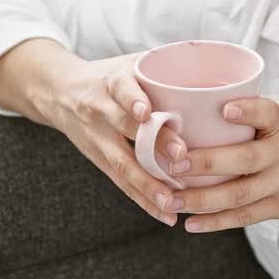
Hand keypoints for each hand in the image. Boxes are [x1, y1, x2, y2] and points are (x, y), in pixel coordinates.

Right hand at [36, 50, 190, 227]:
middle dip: (154, 144)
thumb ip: (165, 67)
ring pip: (124, 165)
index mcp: (112, 82)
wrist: (58, 92)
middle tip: (182, 156)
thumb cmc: (109, 76)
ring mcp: (98, 139)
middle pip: (127, 129)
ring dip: (149, 185)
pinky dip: (144, 201)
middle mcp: (101, 110)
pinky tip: (166, 216)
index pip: (121, 89)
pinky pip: (122, 184)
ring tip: (174, 202)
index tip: (147, 111)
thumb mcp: (130, 63)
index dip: (132, 99)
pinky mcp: (100, 161)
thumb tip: (219, 70)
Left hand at [159, 97, 278, 232]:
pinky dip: (217, 223)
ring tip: (170, 199)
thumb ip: (259, 114)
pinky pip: (245, 217)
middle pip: (244, 160)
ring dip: (201, 199)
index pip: (269, 112)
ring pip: (238, 194)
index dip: (248, 111)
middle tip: (174, 162)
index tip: (225, 109)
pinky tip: (191, 224)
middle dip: (207, 162)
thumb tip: (206, 105)